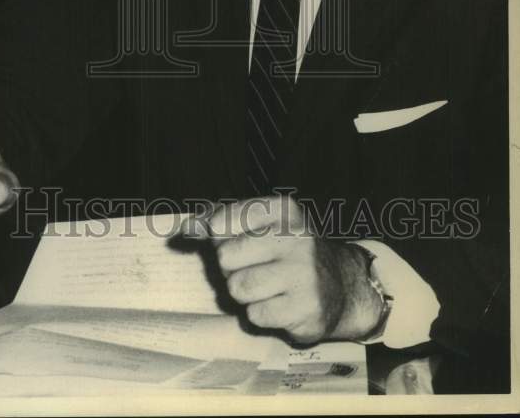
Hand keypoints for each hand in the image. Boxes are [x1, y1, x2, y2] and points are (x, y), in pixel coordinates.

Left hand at [186, 195, 382, 343]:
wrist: (341, 284)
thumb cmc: (284, 251)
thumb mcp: (258, 224)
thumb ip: (216, 221)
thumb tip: (184, 229)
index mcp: (282, 210)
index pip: (222, 220)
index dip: (218, 235)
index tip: (228, 238)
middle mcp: (297, 238)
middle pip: (226, 257)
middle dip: (230, 268)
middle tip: (252, 267)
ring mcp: (305, 274)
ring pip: (239, 288)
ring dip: (244, 293)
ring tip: (266, 287)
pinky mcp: (307, 310)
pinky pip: (256, 315)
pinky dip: (260, 314)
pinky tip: (280, 304)